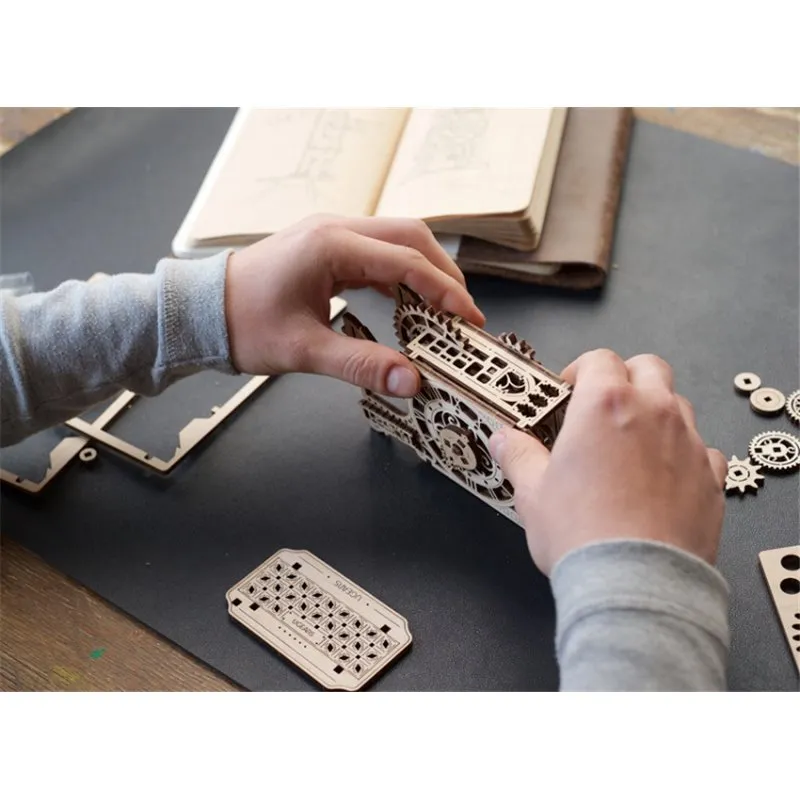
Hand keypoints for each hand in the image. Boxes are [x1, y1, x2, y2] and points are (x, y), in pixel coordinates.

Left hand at [224, 215, 484, 395]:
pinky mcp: (326, 246)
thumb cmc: (243, 325)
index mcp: (331, 246)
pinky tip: (409, 303)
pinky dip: (401, 274)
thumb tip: (412, 381)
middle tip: (463, 314)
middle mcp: (335, 229)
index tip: (469, 321)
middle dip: (443, 273)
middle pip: (410, 237)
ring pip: (397, 239)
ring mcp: (330, 234)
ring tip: (444, 310)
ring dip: (425, 270)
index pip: (406, 262)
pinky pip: (377, 252)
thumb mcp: (304, 351)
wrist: (199, 311)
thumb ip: (362, 364)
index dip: (444, 292)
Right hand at [489, 349, 727, 572]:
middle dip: (626, 378)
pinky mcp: (712, 477)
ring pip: (679, 405)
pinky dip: (684, 454)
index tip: (569, 393)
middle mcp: (653, 412)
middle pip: (649, 368)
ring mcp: (689, 443)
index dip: (581, 371)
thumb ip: (517, 455)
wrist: (636, 581)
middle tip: (604, 407)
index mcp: (605, 404)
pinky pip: (704, 450)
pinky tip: (664, 479)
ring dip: (656, 413)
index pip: (600, 359)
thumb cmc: (581, 533)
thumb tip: (504, 438)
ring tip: (632, 446)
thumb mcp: (532, 492)